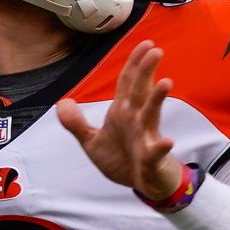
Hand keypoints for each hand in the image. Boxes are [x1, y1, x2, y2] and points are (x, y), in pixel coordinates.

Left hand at [56, 40, 182, 201]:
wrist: (143, 185)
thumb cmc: (122, 160)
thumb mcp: (92, 142)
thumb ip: (76, 123)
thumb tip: (62, 102)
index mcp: (123, 113)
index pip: (128, 82)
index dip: (134, 63)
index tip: (146, 43)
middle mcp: (137, 120)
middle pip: (140, 91)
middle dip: (146, 71)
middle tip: (156, 51)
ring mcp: (146, 138)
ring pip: (152, 115)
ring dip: (158, 99)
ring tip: (166, 82)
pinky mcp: (152, 158)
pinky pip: (156, 152)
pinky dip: (161, 146)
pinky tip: (168, 141)